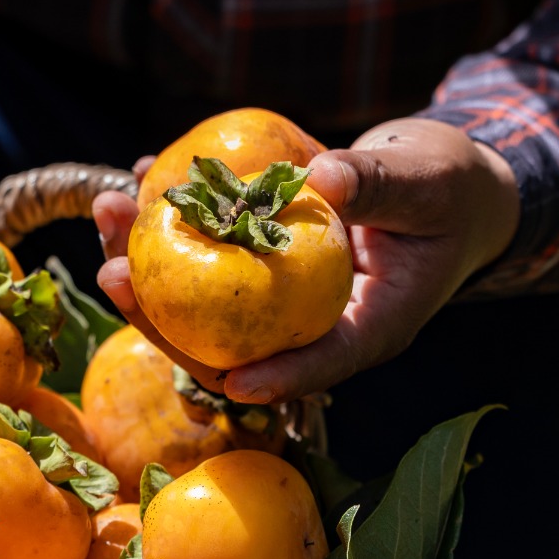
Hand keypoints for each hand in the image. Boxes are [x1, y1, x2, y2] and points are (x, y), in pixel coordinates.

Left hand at [93, 118, 519, 402]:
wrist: (444, 180)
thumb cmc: (452, 188)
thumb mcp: (430, 181)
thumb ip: (380, 185)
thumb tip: (320, 178)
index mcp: (367, 326)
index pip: (319, 363)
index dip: (277, 378)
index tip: (231, 382)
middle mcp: (312, 323)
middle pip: (230, 344)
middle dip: (162, 316)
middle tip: (112, 272)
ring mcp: (279, 299)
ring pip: (202, 302)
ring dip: (147, 262)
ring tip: (106, 208)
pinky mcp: (259, 264)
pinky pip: (206, 255)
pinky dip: (172, 221)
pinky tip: (138, 176)